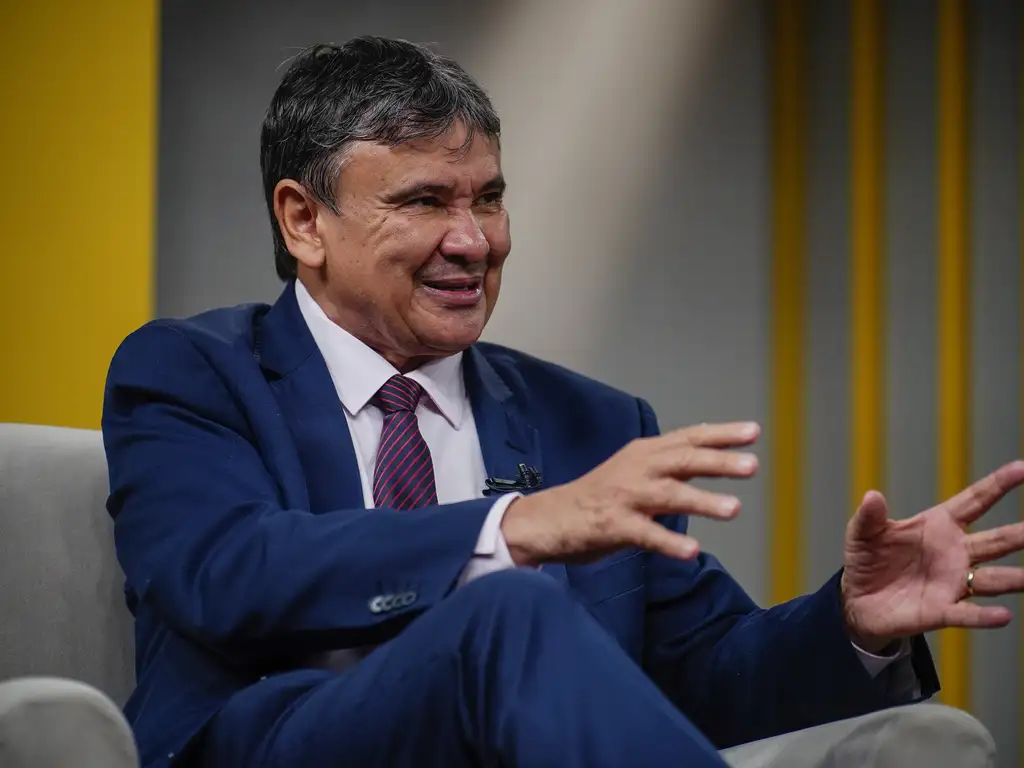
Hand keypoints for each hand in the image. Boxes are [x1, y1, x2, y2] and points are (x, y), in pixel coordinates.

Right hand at [500, 422, 759, 565]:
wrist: (551, 518)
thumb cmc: (598, 496)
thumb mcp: (634, 470)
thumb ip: (669, 466)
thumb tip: (711, 460)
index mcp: (644, 453)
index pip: (688, 438)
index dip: (720, 435)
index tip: (752, 431)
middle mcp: (637, 469)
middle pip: (682, 461)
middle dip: (718, 462)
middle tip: (752, 465)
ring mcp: (625, 496)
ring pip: (668, 495)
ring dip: (702, 500)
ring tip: (734, 509)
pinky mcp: (613, 525)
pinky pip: (646, 534)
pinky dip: (669, 542)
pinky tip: (691, 550)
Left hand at [841, 460, 1023, 652]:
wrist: (857, 599)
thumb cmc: (868, 559)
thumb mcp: (862, 533)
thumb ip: (869, 516)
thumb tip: (872, 496)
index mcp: (939, 525)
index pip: (975, 501)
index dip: (998, 485)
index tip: (1021, 468)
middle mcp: (956, 553)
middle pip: (997, 541)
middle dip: (1021, 534)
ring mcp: (952, 582)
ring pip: (993, 579)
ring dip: (1015, 578)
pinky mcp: (941, 611)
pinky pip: (968, 613)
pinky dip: (984, 616)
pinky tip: (1003, 616)